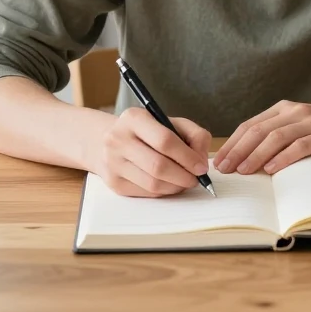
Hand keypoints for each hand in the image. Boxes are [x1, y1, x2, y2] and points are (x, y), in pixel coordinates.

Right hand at [94, 108, 210, 196]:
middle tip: (196, 179)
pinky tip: (169, 184)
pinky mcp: (114, 182)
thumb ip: (194, 135)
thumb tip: (201, 160)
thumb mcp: (170, 122)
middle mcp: (118, 139)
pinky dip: (164, 191)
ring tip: (185, 181)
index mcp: (134, 118)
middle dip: (183, 176)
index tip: (201, 167)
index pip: (165, 140)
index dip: (187, 157)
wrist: (109, 140)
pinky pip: (146, 193)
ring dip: (175, 186)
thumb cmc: (147, 131)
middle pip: (158, 166)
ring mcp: (113, 163)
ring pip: (153, 184)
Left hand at [214, 100, 310, 175]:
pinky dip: (284, 157)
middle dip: (238, 150)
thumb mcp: (304, 125)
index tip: (219, 160)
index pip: (250, 125)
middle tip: (224, 168)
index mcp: (286, 109)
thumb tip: (250, 158)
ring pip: (276, 137)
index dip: (233, 143)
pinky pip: (301, 146)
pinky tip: (272, 168)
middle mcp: (296, 112)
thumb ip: (281, 135)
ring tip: (243, 170)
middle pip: (258, 130)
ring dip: (256, 155)